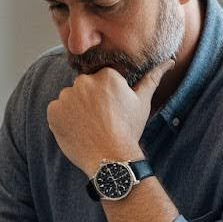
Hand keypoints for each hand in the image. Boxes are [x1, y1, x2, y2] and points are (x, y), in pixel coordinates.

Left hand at [46, 62, 168, 176]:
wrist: (111, 159)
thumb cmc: (129, 130)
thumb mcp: (142, 102)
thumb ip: (152, 78)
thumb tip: (168, 61)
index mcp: (106, 75)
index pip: (101, 79)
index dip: (107, 96)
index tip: (112, 111)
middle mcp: (84, 81)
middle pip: (84, 87)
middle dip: (90, 100)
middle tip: (101, 121)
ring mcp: (66, 96)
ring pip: (70, 98)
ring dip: (76, 109)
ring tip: (90, 127)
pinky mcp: (53, 111)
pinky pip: (57, 111)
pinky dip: (64, 120)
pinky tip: (78, 131)